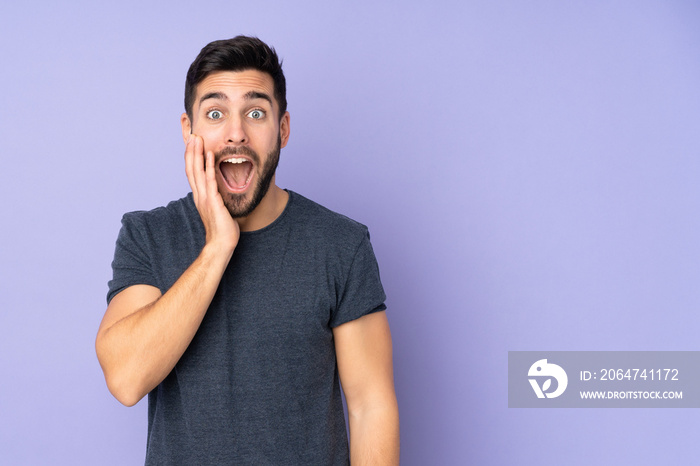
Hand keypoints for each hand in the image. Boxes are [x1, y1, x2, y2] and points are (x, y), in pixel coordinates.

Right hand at [184, 134, 239, 253]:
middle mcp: (199, 195)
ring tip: (197, 139)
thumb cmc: (222, 228)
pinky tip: (210, 155)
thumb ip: (216, 197)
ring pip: (198, 172)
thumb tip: (219, 190)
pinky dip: (209, 166)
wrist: (222, 244)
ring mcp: (205, 198)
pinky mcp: (213, 201)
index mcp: (200, 196)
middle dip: (191, 151)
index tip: (192, 144)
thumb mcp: (218, 208)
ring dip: (197, 154)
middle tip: (192, 135)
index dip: (191, 157)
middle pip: (191, 169)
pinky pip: (210, 181)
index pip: (192, 173)